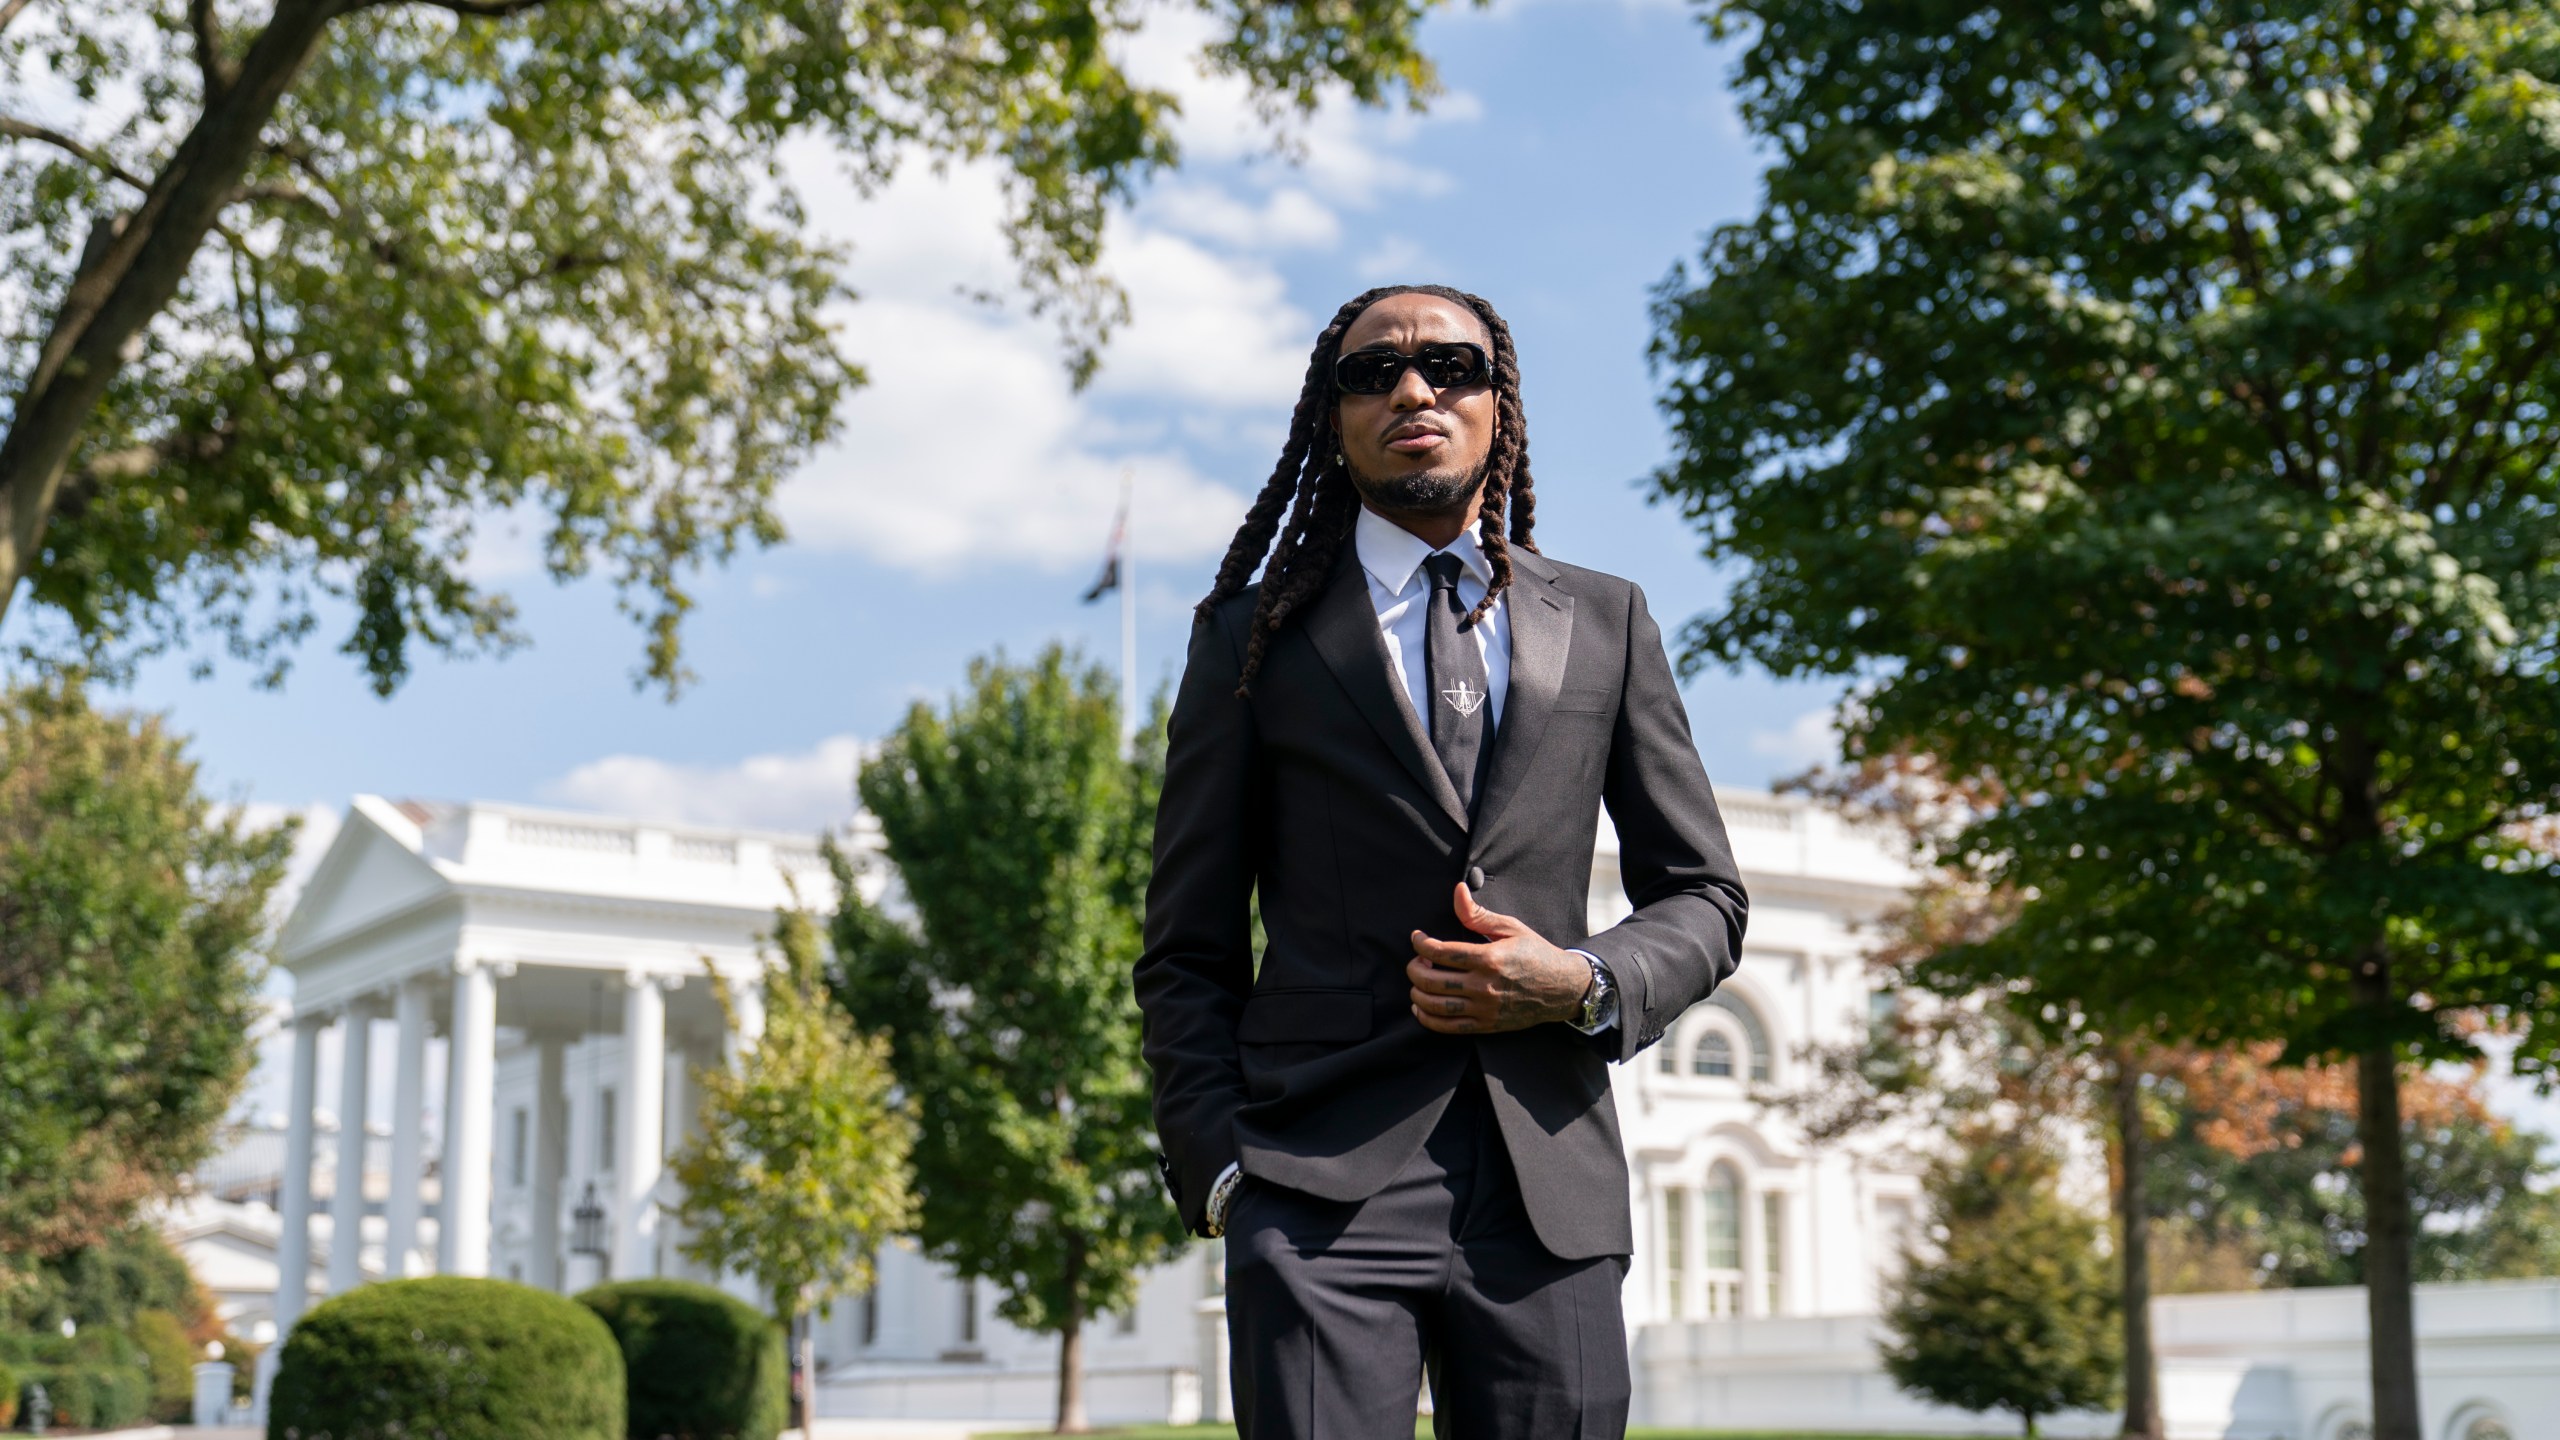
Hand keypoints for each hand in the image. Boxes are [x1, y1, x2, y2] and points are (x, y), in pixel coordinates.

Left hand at [1407, 882, 1591, 1034]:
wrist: (1562, 988)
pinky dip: (1427, 1018)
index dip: (1421, 943)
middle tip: (1417, 960)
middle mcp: (1484, 986)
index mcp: (1489, 958)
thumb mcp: (1510, 927)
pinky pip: (1448, 1027)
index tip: (1417, 937)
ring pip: (1435, 1005)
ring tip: (1418, 981)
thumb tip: (1457, 891)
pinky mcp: (1486, 1025)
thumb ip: (1478, 914)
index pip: (1441, 952)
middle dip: (1414, 968)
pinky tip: (1420, 1006)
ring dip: (1417, 993)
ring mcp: (1484, 1009)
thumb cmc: (1535, 954)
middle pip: (1432, 980)